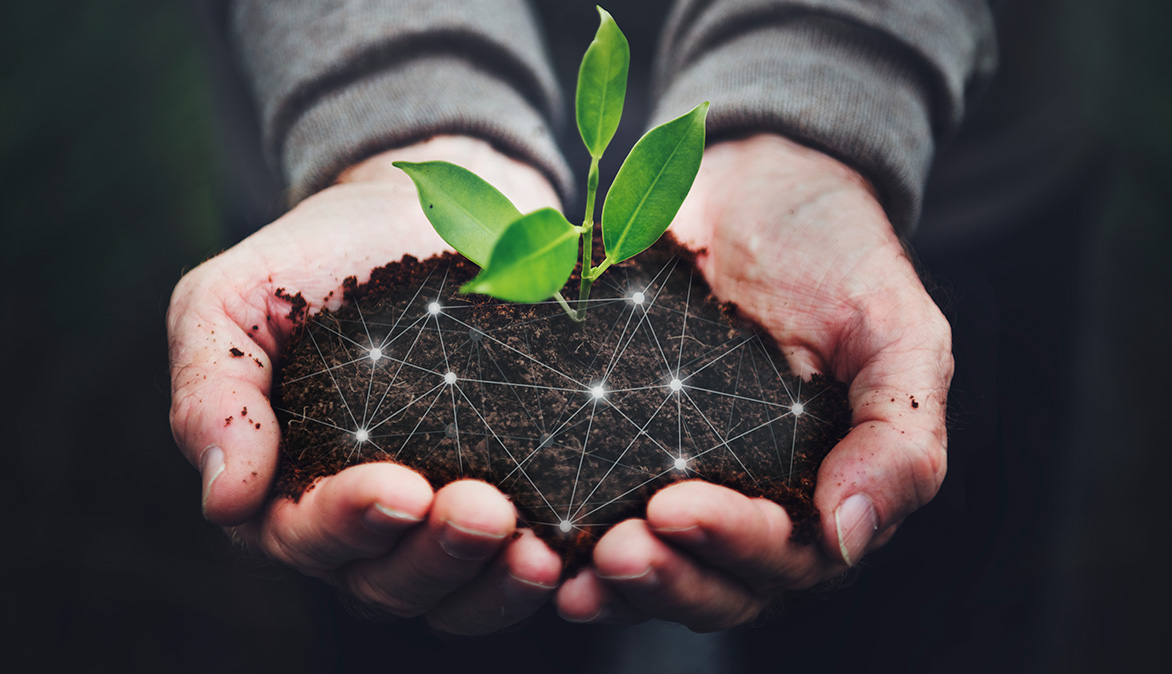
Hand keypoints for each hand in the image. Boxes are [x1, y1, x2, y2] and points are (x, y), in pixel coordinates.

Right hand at [167, 136, 564, 634]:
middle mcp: (359, 520)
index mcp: (284, 485)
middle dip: (434, 556)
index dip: (349, 523)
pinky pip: (514, 568)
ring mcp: (434, 518)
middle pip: (385, 583)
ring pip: (452, 595)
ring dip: (492, 582)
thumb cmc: (316, 257)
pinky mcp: (505, 497)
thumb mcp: (231, 301)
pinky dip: (537, 574)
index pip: (305, 536)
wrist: (421, 210)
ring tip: (536, 548)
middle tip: (485, 510)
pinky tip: (570, 549)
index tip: (401, 487)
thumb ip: (212, 392)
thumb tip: (226, 500)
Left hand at [556, 134, 952, 630]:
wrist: (760, 183)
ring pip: (655, 563)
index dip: (732, 546)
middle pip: (713, 584)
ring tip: (566, 567)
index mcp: (822, 491)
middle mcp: (751, 500)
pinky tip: (532, 542)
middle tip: (616, 549)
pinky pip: (594, 506)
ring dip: (613, 580)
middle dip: (664, 579)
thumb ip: (900, 438)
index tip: (675, 508)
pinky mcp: (621, 442)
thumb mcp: (898, 334)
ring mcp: (680, 475)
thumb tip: (850, 538)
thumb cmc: (841, 257)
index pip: (785, 556)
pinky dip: (566, 537)